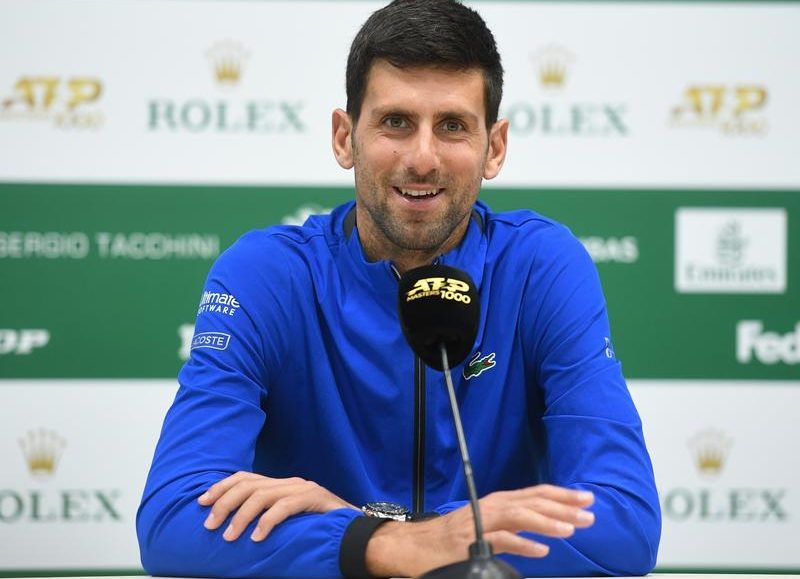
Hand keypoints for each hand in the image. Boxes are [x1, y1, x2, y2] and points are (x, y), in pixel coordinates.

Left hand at [197, 471, 357, 541]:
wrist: (357, 530)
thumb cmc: (319, 531)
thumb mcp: (287, 523)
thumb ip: (267, 519)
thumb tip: (234, 529)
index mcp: (281, 485)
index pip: (245, 478)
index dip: (221, 487)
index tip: (202, 502)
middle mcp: (290, 482)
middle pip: (249, 484)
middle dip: (224, 503)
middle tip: (211, 525)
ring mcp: (304, 489)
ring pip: (263, 495)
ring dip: (242, 516)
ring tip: (230, 536)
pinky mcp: (315, 498)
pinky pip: (285, 506)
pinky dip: (268, 521)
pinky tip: (258, 537)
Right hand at [366, 484, 594, 576]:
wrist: (414, 545)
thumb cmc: (452, 538)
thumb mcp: (486, 525)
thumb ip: (512, 525)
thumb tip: (543, 530)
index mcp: (498, 501)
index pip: (535, 493)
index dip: (562, 495)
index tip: (586, 498)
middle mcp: (492, 505)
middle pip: (532, 501)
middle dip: (563, 506)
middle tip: (589, 513)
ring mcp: (482, 521)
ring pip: (520, 515)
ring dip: (547, 521)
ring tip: (571, 529)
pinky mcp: (472, 540)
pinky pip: (501, 540)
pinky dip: (523, 544)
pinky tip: (542, 550)